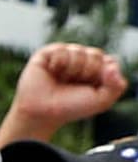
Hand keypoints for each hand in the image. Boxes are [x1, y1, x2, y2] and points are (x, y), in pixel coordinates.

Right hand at [0, 42, 127, 144]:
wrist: (43, 111)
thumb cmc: (71, 107)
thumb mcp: (102, 101)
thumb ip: (117, 85)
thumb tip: (111, 66)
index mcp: (97, 70)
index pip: (110, 61)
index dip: (102, 76)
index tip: (92, 89)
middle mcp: (82, 60)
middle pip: (96, 54)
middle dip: (87, 72)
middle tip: (75, 84)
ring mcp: (65, 55)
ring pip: (79, 51)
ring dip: (72, 69)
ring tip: (62, 79)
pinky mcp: (48, 53)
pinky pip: (61, 50)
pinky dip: (58, 64)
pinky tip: (51, 71)